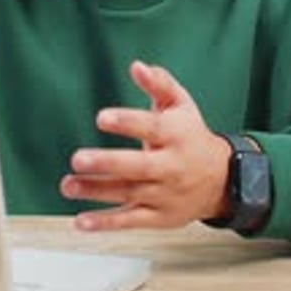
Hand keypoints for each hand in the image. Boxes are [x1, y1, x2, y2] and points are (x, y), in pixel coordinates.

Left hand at [60, 60, 231, 230]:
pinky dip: (106, 223)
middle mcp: (171, 166)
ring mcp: (165, 194)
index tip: (101, 117)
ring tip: (68, 185)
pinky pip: (131, 221)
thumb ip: (158, 84)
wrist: (222, 180)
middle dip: (108, 163)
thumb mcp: (181, 105)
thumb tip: (137, 66)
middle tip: (78, 159)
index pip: (151, 128)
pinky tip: (81, 221)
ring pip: (129, 194)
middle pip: (138, 166)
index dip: (126, 122)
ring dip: (96, 191)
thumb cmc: (191, 135)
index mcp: (176, 135)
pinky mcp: (159, 216)